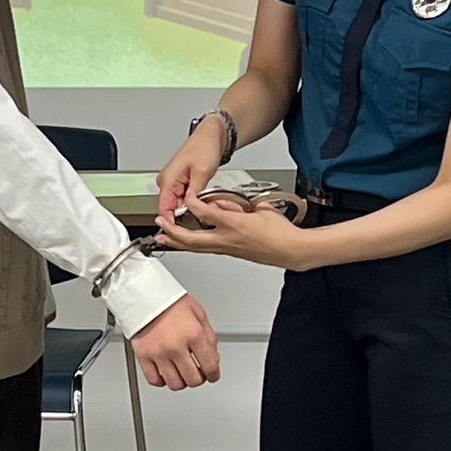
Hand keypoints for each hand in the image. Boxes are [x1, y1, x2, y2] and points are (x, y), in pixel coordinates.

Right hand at [131, 295, 219, 391]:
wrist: (144, 293)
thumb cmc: (170, 300)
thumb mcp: (199, 314)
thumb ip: (209, 337)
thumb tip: (213, 357)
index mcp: (194, 334)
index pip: (210, 366)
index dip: (214, 375)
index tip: (212, 375)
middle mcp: (176, 346)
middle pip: (193, 379)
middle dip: (199, 379)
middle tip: (198, 374)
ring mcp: (159, 353)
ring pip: (175, 384)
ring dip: (182, 382)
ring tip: (182, 374)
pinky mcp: (143, 356)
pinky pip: (154, 380)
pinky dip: (162, 381)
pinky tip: (165, 374)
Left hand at [155, 194, 308, 269]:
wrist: (290, 250)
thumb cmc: (280, 232)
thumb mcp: (258, 208)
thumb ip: (236, 205)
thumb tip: (222, 204)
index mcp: (234, 224)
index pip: (206, 213)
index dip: (192, 203)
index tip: (186, 196)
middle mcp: (227, 239)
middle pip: (192, 238)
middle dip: (172, 231)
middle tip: (160, 223)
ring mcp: (227, 249)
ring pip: (195, 248)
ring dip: (176, 243)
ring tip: (162, 239)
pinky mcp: (229, 254)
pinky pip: (204, 250)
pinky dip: (190, 246)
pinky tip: (184, 245)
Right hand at [157, 117, 225, 218]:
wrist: (211, 135)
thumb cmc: (204, 146)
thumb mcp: (202, 172)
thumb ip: (195, 194)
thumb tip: (191, 209)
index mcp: (167, 180)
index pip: (163, 209)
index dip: (171, 224)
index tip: (180, 235)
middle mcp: (167, 182)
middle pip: (171, 209)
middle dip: (186, 217)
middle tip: (203, 218)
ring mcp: (173, 183)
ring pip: (179, 205)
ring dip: (191, 210)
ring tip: (206, 207)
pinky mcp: (181, 183)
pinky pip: (184, 199)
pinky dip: (194, 203)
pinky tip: (204, 201)